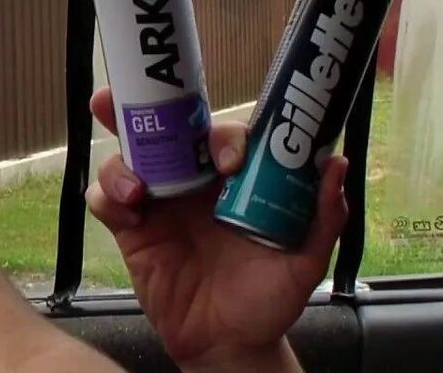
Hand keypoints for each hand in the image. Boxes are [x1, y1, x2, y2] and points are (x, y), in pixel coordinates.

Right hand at [86, 87, 348, 371]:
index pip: (221, 135)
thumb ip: (323, 215)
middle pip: (161, 129)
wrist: (230, 344)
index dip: (222, 138)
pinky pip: (106, 201)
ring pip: (127, 159)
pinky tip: (126, 211)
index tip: (229, 162)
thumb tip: (336, 163)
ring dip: (122, 161)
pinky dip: (108, 197)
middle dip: (139, 107)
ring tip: (136, 188)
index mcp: (233, 179)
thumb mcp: (305, 259)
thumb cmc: (269, 298)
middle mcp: (193, 181)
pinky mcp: (133, 230)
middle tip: (117, 99)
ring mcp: (159, 203)